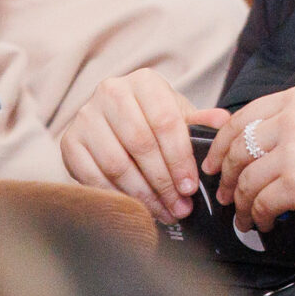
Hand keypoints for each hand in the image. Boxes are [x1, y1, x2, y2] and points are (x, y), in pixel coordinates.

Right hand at [59, 68, 221, 223]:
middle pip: (141, 144)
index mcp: (144, 82)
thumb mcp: (178, 116)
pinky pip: (93, 177)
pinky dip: (117, 197)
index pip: (165, 121)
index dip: (179, 158)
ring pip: (117, 163)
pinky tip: (136, 210)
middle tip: (180, 207)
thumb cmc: (153, 120)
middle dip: (164, 182)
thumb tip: (224, 122)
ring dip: (143, 195)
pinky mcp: (70, 142)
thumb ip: (200, 122)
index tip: (190, 187)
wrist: (114, 123)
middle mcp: (110, 92)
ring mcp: (86, 116)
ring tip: (164, 213)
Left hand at [203, 86, 294, 287]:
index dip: (221, 144)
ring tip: (246, 218)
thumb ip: (294, 125)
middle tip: (225, 196)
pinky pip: (261, 203)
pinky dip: (258, 217)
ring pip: (246, 180)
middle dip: (227, 177)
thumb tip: (251, 145)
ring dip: (241, 203)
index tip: (215, 163)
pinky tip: (265, 224)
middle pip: (238, 149)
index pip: (243, 117)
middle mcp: (293, 118)